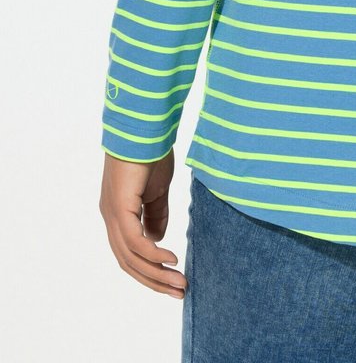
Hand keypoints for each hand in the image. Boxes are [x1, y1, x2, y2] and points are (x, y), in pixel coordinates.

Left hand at [98, 148, 187, 299]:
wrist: (144, 129)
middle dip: (155, 280)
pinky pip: (135, 242)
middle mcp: (111, 219)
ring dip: (157, 273)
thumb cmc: (150, 153)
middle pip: (129, 262)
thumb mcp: (156, 190)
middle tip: (179, 291)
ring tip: (180, 282)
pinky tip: (171, 259)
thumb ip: (156, 214)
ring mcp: (113, 215)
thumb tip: (157, 239)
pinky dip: (153, 254)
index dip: (150, 270)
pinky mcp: (120, 209)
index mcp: (118, 214)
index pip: (130, 254)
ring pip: (132, 257)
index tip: (172, 280)